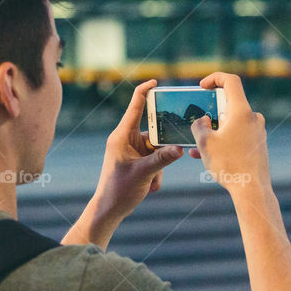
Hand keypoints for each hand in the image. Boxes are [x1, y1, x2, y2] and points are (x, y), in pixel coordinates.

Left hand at [95, 79, 184, 218]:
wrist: (109, 209)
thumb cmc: (118, 190)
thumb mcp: (143, 173)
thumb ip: (162, 159)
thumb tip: (180, 148)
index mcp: (122, 135)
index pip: (135, 106)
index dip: (145, 91)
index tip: (156, 81)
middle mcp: (127, 139)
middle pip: (154, 131)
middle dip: (162, 148)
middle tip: (164, 160)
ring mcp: (133, 150)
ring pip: (158, 149)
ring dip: (159, 167)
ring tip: (151, 182)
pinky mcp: (138, 160)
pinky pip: (155, 160)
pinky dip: (156, 174)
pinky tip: (150, 187)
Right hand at [189, 72, 269, 192]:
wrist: (251, 189)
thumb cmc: (229, 164)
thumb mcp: (204, 143)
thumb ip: (199, 126)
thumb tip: (203, 120)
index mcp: (241, 111)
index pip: (231, 81)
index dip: (214, 78)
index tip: (202, 86)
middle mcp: (253, 118)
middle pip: (228, 104)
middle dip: (209, 112)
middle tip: (195, 123)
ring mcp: (257, 131)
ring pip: (230, 123)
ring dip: (212, 131)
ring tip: (195, 146)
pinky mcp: (257, 144)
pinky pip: (236, 135)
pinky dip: (222, 140)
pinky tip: (206, 155)